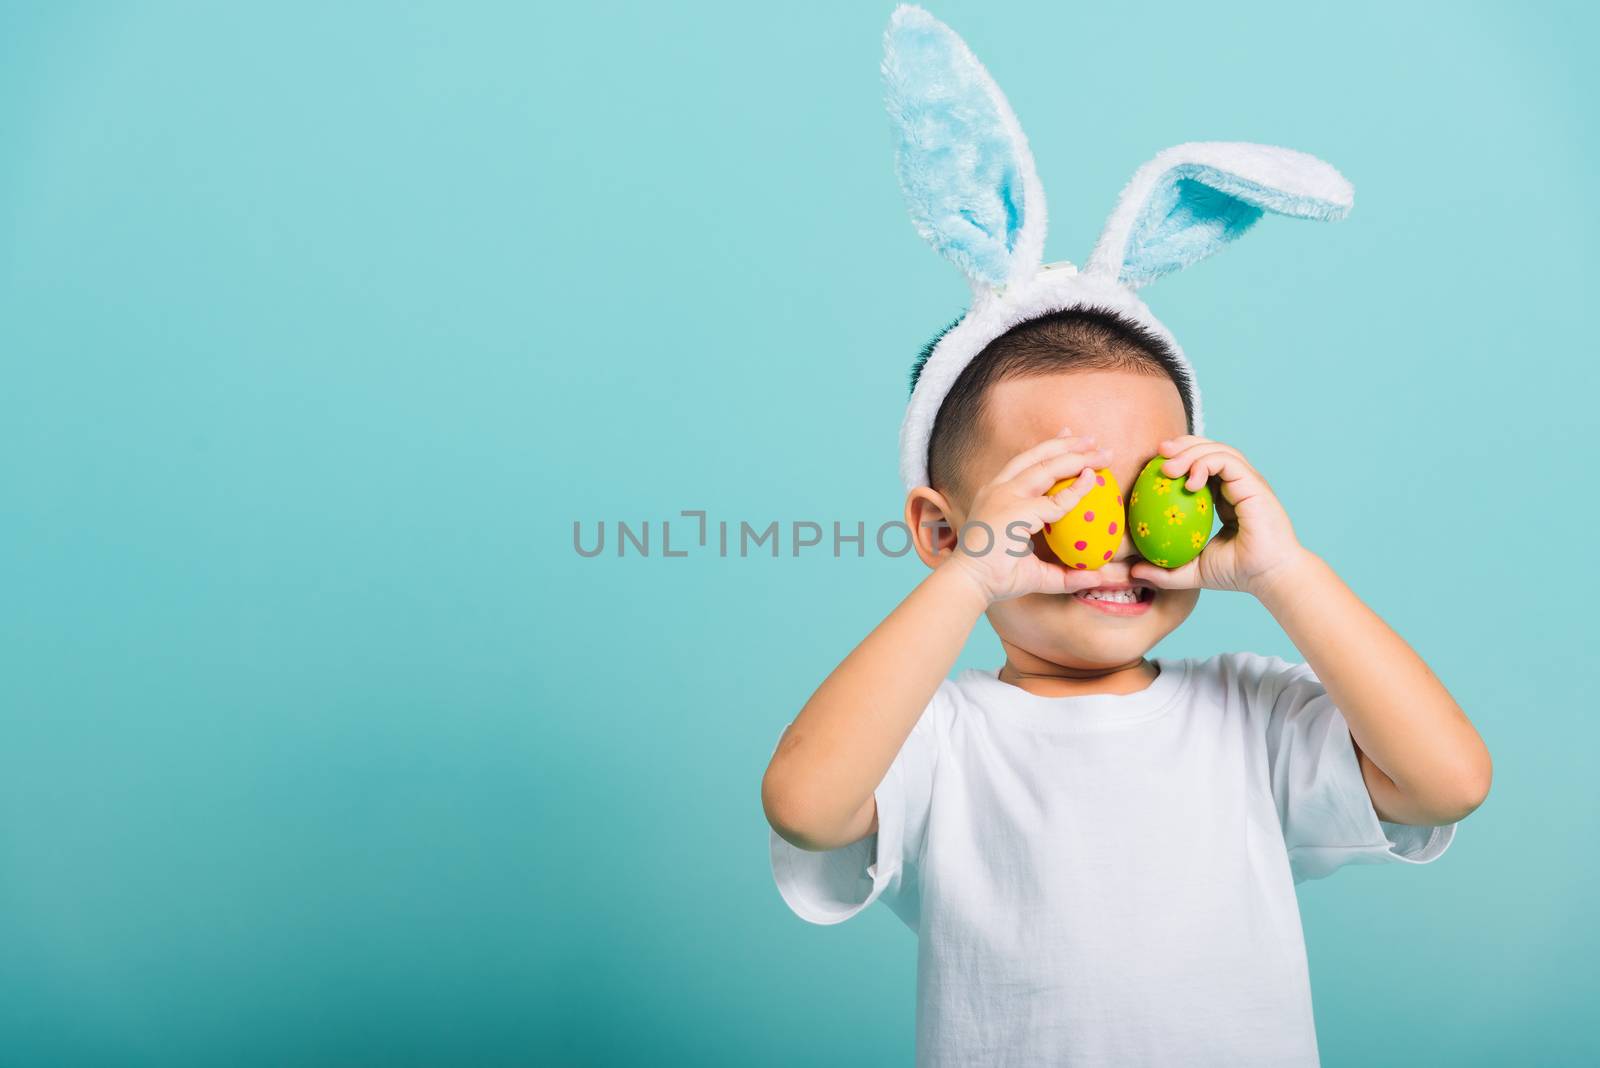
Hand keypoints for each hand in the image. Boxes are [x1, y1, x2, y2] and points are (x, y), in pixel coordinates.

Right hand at [941, 427, 1113, 603]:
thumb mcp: (1037, 570)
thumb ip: (1065, 572)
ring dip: (1075, 457)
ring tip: (1100, 452)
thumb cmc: (997, 578)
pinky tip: (1092, 480)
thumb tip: (1096, 576)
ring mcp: (1005, 496)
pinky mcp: (1015, 511)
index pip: (1026, 464)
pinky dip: (1076, 489)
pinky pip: (1054, 500)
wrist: (970, 584)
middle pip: (1036, 457)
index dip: (1050, 449)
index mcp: (997, 495)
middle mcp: (999, 489)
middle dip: (1068, 445)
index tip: (1070, 439)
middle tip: (1094, 440)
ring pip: (1045, 466)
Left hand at [1126, 435, 1311, 595]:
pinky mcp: (1254, 484)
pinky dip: (1206, 463)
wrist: (1268, 578)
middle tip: (1157, 453)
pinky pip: (1227, 461)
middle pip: (1209, 449)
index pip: (1201, 465)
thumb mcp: (1192, 571)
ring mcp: (1248, 482)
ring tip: (1168, 467)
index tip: (1154, 465)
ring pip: (1218, 450)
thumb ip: (1164, 570)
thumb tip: (1133, 571)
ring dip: (1190, 452)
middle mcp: (1238, 484)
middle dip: (1182, 446)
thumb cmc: (1236, 573)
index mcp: (1226, 496)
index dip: (1179, 458)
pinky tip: (1189, 481)